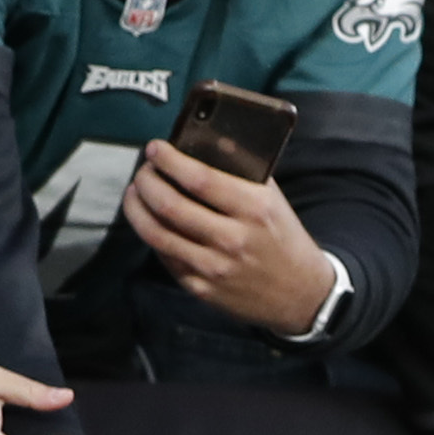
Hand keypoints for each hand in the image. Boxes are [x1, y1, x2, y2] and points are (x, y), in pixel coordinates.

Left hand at [121, 139, 332, 333]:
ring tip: (134, 194)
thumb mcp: (272, 198)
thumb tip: (206, 141)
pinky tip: (150, 223)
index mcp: (254, 208)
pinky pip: (165, 258)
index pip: (200, 178)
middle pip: (170, 205)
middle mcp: (232, 239)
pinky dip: (152, 236)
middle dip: (146, 182)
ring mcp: (214, 267)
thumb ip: (242, 171)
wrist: (299, 293)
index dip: (169, 161)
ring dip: (137, 209)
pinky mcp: (202, 289)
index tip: (154, 148)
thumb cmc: (282, 237)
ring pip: (158, 234)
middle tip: (142, 172)